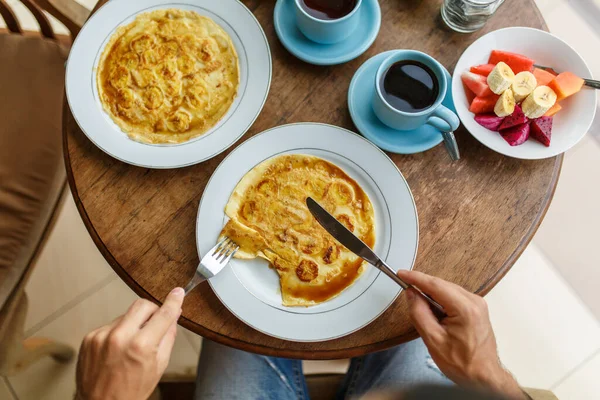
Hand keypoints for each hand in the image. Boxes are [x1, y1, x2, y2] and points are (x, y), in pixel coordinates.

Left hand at [75, 287, 183, 399]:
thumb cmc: (130, 392)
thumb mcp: (159, 367)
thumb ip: (168, 337)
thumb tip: (174, 316)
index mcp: (141, 346)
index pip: (163, 314)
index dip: (173, 301)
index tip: (178, 292)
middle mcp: (119, 337)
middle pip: (142, 304)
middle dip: (152, 310)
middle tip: (154, 322)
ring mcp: (102, 336)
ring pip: (126, 315)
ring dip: (133, 324)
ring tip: (131, 346)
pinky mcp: (90, 337)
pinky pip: (111, 325)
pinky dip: (118, 332)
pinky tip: (117, 350)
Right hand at [397, 270, 525, 399]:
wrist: (483, 377)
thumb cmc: (462, 363)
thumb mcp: (433, 339)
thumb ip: (419, 313)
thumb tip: (411, 294)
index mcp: (465, 308)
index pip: (435, 285)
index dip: (415, 277)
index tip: (401, 273)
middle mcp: (474, 302)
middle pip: (442, 285)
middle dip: (423, 286)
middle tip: (406, 291)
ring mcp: (478, 304)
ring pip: (447, 290)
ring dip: (432, 295)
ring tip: (422, 310)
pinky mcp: (477, 309)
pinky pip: (454, 296)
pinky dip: (441, 300)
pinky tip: (435, 312)